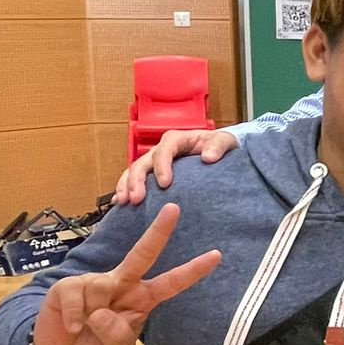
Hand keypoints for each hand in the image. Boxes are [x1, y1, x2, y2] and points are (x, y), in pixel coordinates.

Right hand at [30, 204, 220, 344]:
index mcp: (141, 299)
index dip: (192, 271)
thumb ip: (117, 337)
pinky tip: (72, 326)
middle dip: (158, 231)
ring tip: (85, 327)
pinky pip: (76, 297)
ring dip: (93, 317)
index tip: (216, 255)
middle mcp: (121, 283)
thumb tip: (102, 312)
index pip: (170, 283)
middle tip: (175, 208)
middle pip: (142, 254)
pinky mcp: (68, 285)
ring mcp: (95, 281)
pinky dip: (74, 318)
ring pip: (101, 289)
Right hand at [114, 129, 239, 204]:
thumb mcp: (224, 141)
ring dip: (126, 185)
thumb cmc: (220, 145)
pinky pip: (134, 180)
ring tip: (123, 202)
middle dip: (136, 179)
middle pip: (143, 162)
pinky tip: (119, 205)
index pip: (164, 151)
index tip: (164, 183)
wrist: (218, 151)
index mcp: (176, 140)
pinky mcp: (152, 174)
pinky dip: (125, 190)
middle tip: (136, 198)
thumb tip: (208, 157)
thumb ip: (218, 146)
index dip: (161, 166)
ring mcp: (154, 162)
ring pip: (133, 171)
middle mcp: (161, 150)